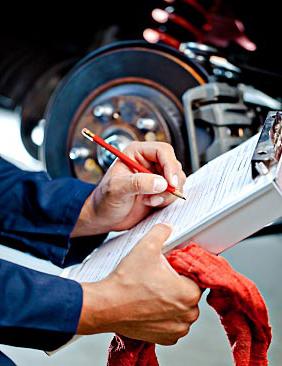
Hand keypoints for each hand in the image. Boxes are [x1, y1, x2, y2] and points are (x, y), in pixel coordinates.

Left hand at [72, 141, 185, 235]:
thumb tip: (161, 182)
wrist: (104, 217)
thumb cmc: (104, 200)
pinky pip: (174, 192)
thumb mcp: (117, 189)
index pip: (162, 151)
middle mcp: (148, 162)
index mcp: (136, 153)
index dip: (170, 165)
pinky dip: (167, 200)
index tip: (170, 183)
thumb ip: (138, 183)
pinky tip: (151, 204)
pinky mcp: (160, 190)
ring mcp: (156, 176)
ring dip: (168, 193)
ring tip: (150, 201)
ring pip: (177, 179)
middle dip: (171, 182)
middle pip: (173, 165)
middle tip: (159, 196)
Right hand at [77, 224, 200, 344]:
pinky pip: (173, 324)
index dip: (184, 271)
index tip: (172, 269)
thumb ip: (161, 232)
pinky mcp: (165, 338)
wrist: (106, 306)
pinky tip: (152, 306)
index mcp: (189, 293)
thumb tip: (167, 228)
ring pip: (183, 310)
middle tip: (160, 279)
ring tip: (154, 292)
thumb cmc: (126, 282)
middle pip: (191, 294)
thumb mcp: (146, 247)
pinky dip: (166, 317)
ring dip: (173, 302)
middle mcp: (187, 315)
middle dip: (179, 286)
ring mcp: (176, 329)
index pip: (197, 278)